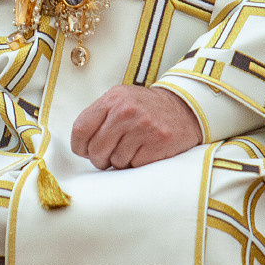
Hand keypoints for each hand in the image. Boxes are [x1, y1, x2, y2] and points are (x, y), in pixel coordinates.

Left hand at [71, 84, 201, 170]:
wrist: (184, 108)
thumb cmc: (146, 109)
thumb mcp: (121, 100)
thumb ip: (99, 116)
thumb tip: (80, 145)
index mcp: (112, 99)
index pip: (80, 128)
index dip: (79, 146)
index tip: (85, 151)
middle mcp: (126, 111)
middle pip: (95, 150)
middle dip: (99, 159)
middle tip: (109, 156)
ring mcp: (143, 127)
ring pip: (115, 161)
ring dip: (120, 161)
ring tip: (132, 149)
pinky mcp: (157, 143)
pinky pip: (133, 165)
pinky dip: (136, 163)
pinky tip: (144, 152)